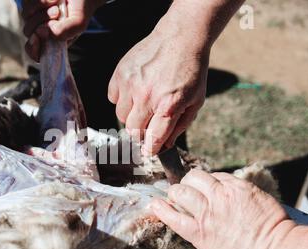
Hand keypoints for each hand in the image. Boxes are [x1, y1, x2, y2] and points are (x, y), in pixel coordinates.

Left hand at [22, 0, 104, 60]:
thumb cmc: (80, 7)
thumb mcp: (78, 23)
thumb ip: (63, 32)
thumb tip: (43, 31)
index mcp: (54, 42)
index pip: (36, 53)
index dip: (33, 49)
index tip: (36, 37)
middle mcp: (43, 31)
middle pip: (29, 32)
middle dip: (41, 20)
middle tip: (56, 12)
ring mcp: (36, 17)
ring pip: (26, 16)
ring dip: (42, 7)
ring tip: (57, 2)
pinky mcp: (32, 4)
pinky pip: (27, 4)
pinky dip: (40, 1)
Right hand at [108, 11, 208, 155]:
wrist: (180, 38)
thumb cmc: (191, 71)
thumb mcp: (195, 101)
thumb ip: (180, 126)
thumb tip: (164, 144)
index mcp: (168, 105)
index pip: (152, 139)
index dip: (150, 149)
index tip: (149, 151)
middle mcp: (147, 97)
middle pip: (133, 130)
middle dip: (141, 132)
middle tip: (149, 124)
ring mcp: (131, 84)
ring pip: (121, 116)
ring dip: (131, 115)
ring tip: (143, 103)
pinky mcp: (120, 73)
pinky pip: (113, 98)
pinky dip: (122, 99)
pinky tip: (134, 91)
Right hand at [150, 170, 294, 248]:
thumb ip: (197, 230)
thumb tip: (188, 216)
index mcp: (198, 232)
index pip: (169, 213)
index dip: (159, 206)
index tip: (155, 202)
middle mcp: (206, 212)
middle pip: (179, 191)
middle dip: (176, 191)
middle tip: (181, 193)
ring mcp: (222, 197)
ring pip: (195, 176)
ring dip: (192, 180)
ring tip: (198, 185)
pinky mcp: (238, 186)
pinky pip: (218, 175)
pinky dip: (214, 179)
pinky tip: (218, 186)